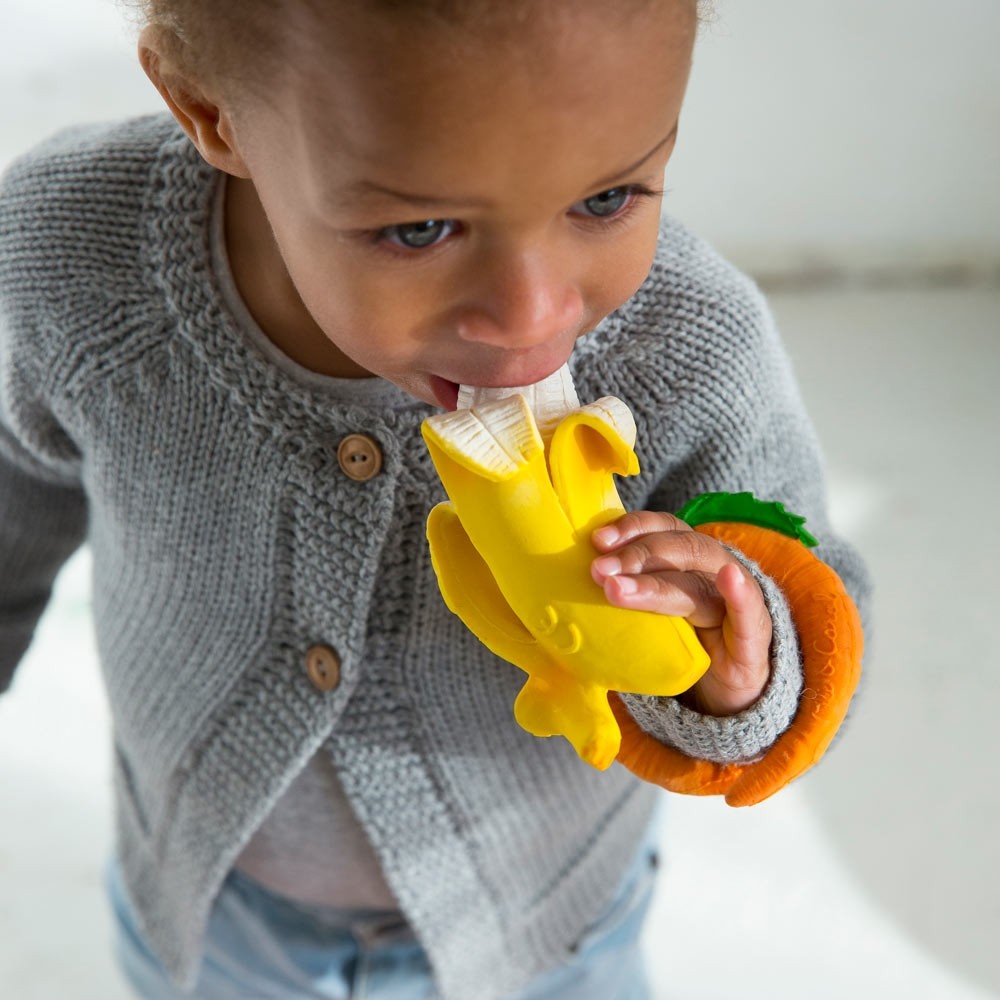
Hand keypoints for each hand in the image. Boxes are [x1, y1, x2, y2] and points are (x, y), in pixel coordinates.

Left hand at [590, 511, 771, 715]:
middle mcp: (712, 570)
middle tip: (598, 571)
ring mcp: (733, 601)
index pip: (663, 528)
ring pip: (697, 584)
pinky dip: (739, 594)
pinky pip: (748, 612)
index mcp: (687, 558)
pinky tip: (729, 579)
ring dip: (655, 585)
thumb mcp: (648, 614)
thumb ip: (619, 595)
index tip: (597, 540)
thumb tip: (557, 594)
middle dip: (634, 556)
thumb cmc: (682, 641)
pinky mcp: (752, 637)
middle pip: (678, 550)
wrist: (729, 687)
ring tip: (618, 590)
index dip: (632, 528)